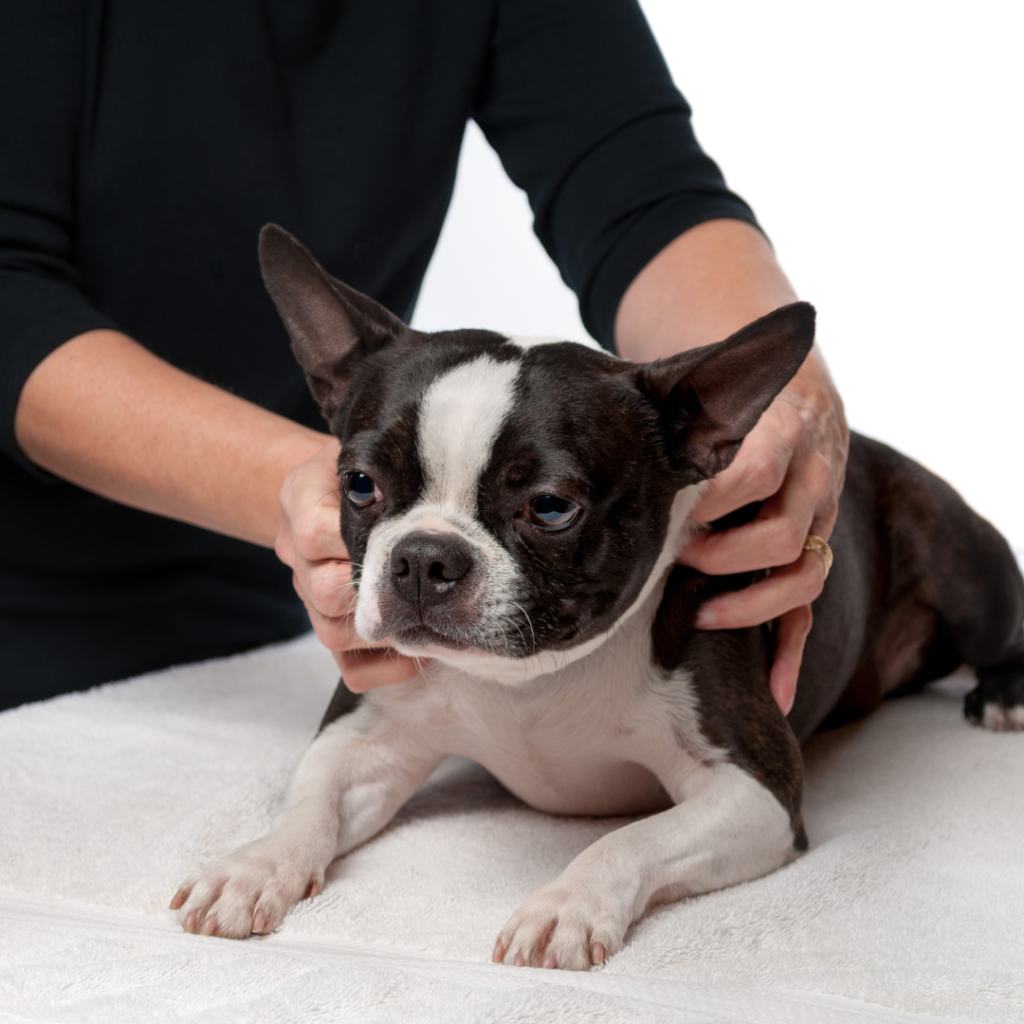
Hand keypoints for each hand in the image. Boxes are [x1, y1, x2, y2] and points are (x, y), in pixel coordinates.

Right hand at [275, 438, 420, 691]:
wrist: (331, 491)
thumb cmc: (359, 472)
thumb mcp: (356, 451)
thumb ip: (373, 464)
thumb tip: (414, 466)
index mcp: (300, 503)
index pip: (314, 533)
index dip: (353, 539)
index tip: (396, 534)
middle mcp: (299, 556)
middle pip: (326, 592)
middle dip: (374, 588)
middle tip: (420, 579)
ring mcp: (312, 599)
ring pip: (334, 633)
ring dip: (380, 630)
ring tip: (424, 614)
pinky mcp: (334, 631)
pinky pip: (352, 669)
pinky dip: (386, 668)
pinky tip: (417, 652)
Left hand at [679, 349, 847, 713]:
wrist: (799, 399)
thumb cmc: (734, 411)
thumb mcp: (715, 402)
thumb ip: (682, 430)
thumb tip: (599, 464)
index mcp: (782, 437)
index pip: (755, 473)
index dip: (710, 500)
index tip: (670, 515)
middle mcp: (811, 482)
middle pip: (781, 535)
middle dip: (725, 557)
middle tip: (678, 559)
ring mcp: (820, 525)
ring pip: (805, 577)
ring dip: (753, 605)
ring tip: (705, 617)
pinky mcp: (815, 559)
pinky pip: (811, 612)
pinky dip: (792, 655)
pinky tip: (774, 692)